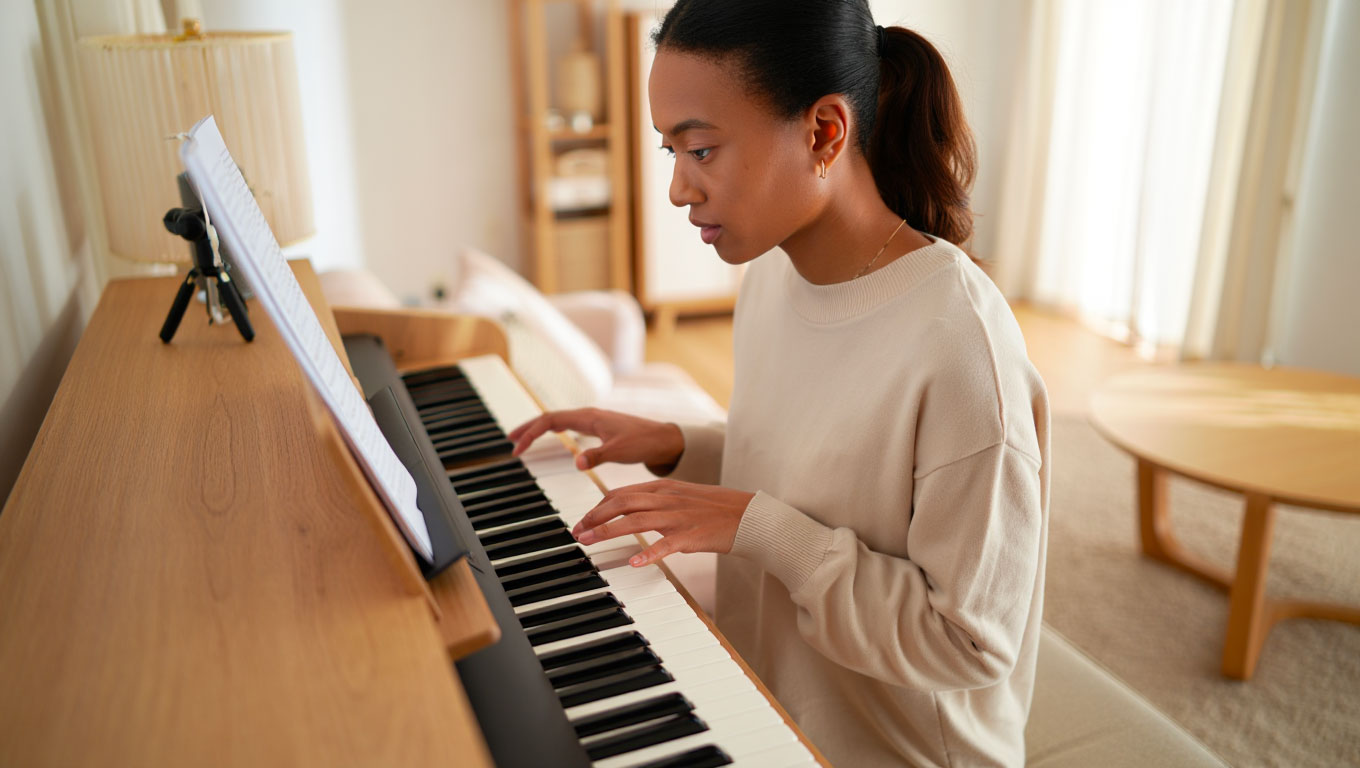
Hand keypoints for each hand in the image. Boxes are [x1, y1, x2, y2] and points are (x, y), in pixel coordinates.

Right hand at [509, 408, 684, 471]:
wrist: (663, 439)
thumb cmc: (644, 441)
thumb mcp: (620, 451)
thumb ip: (597, 456)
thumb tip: (577, 463)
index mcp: (589, 418)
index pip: (551, 420)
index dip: (531, 432)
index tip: (518, 448)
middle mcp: (588, 416)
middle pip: (550, 418)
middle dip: (528, 428)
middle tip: (510, 440)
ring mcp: (592, 421)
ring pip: (558, 421)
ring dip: (539, 429)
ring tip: (523, 439)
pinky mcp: (598, 429)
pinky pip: (568, 427)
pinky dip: (553, 432)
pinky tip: (550, 439)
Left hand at [571, 479, 754, 566]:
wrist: (749, 515)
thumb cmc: (715, 509)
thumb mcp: (682, 497)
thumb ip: (656, 501)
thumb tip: (630, 510)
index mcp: (664, 487)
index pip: (621, 493)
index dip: (597, 507)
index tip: (582, 520)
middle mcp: (668, 499)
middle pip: (622, 503)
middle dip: (595, 517)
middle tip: (577, 532)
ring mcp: (680, 517)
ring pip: (636, 520)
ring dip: (609, 531)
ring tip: (590, 541)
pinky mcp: (693, 536)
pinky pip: (667, 545)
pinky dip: (649, 553)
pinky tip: (634, 562)